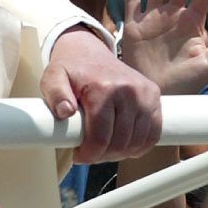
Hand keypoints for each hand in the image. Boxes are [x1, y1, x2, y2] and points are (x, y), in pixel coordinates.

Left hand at [42, 27, 163, 162]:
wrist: (90, 52)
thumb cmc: (72, 69)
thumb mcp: (53, 77)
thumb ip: (55, 94)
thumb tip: (65, 112)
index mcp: (104, 88)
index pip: (100, 137)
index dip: (89, 155)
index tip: (79, 156)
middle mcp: (129, 90)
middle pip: (120, 143)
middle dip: (102, 156)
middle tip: (90, 153)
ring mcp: (145, 93)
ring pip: (138, 141)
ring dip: (121, 153)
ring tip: (105, 148)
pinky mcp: (154, 95)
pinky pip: (154, 133)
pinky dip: (140, 145)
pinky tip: (125, 145)